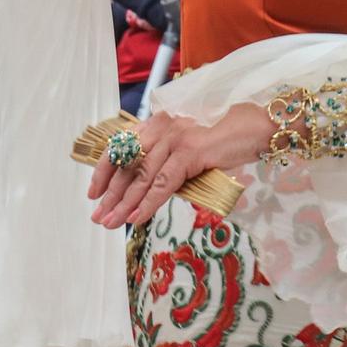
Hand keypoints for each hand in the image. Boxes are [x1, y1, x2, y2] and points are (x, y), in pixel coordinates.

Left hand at [86, 104, 275, 228]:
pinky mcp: (190, 152)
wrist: (253, 127)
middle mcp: (161, 127)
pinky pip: (164, 183)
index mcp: (157, 123)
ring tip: (111, 223)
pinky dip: (148, 203)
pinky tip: (137, 218)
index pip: (121, 147)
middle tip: (98, 217)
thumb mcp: (187, 146)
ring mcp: (175, 138)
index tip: (93, 192)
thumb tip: (142, 189)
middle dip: (111, 194)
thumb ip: (166, 160)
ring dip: (124, 204)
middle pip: (128, 165)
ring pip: (142, 176)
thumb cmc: (223, 139)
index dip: (104, 171)